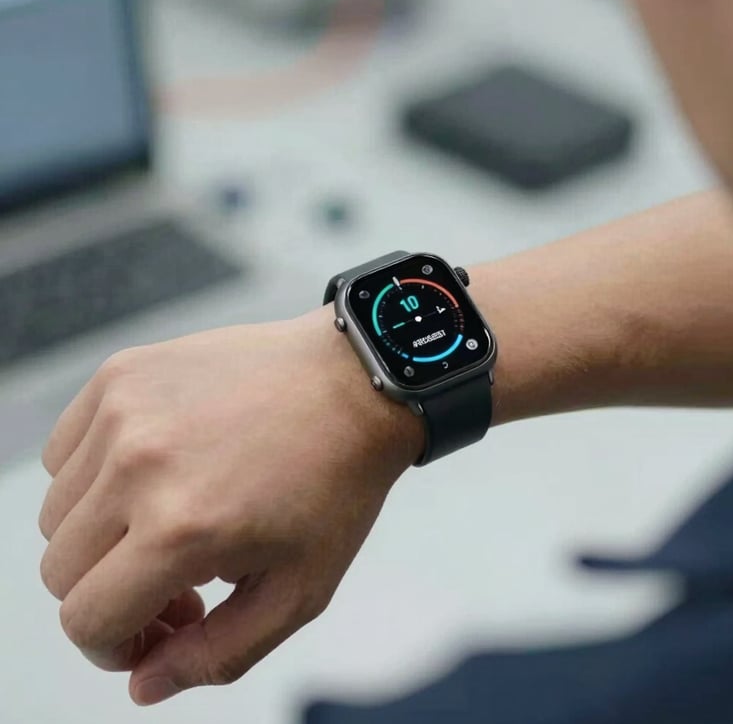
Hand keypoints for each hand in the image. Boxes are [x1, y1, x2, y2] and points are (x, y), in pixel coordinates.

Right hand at [38, 308, 422, 705]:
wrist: (353, 382)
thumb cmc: (335, 482)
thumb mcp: (298, 590)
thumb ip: (216, 655)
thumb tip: (143, 683)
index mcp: (180, 528)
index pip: (87, 619)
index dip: (116, 645)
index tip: (157, 628)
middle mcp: (137, 465)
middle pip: (61, 570)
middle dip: (110, 592)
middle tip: (176, 576)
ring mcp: (124, 410)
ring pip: (58, 511)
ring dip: (100, 533)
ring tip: (169, 518)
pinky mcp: (123, 371)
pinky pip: (65, 449)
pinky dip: (93, 473)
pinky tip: (153, 471)